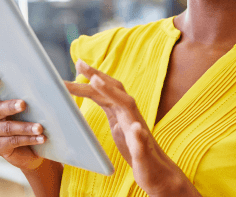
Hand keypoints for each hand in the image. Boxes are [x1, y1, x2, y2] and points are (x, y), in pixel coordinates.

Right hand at [0, 74, 46, 169]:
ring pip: (8, 128)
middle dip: (11, 106)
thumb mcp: (28, 107)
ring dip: (25, 127)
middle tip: (23, 104)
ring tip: (40, 128)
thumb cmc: (29, 120)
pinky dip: (29, 139)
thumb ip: (31, 96)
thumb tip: (49, 87)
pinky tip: (41, 138)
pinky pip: (14, 141)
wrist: (30, 148)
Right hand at [65, 60, 198, 196]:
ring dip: (92, 80)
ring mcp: (124, 114)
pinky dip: (94, 91)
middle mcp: (129, 112)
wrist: (157, 173)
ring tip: (78, 67)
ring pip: (107, 91)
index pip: (120, 99)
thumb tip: (136, 127)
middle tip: (78, 63)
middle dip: (95, 74)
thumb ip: (140, 143)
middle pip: (112, 87)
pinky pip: (104, 100)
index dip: (106, 89)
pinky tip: (85, 88)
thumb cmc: (151, 167)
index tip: (93, 78)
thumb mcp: (144, 158)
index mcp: (134, 119)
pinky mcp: (119, 118)